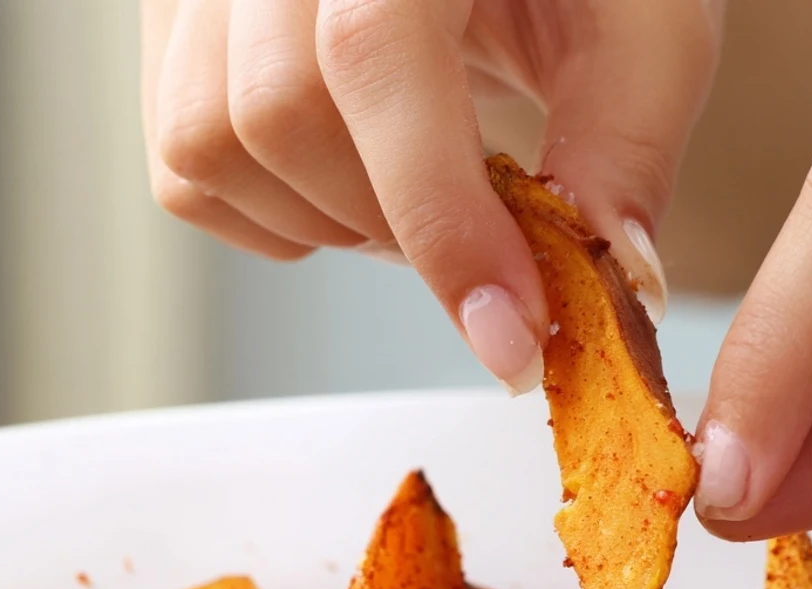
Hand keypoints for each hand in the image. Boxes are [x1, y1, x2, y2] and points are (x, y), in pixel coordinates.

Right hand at [141, 0, 722, 391]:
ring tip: (418, 192)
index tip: (509, 335)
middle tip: (482, 238)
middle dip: (397, 227)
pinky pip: (184, 169)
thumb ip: (626, 143)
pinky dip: (276, 215)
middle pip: (279, 116)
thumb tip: (614, 283)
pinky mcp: (172, 30)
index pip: (373, 54)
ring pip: (209, 149)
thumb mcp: (639, 20)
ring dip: (334, 223)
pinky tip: (354, 179)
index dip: (440, 218)